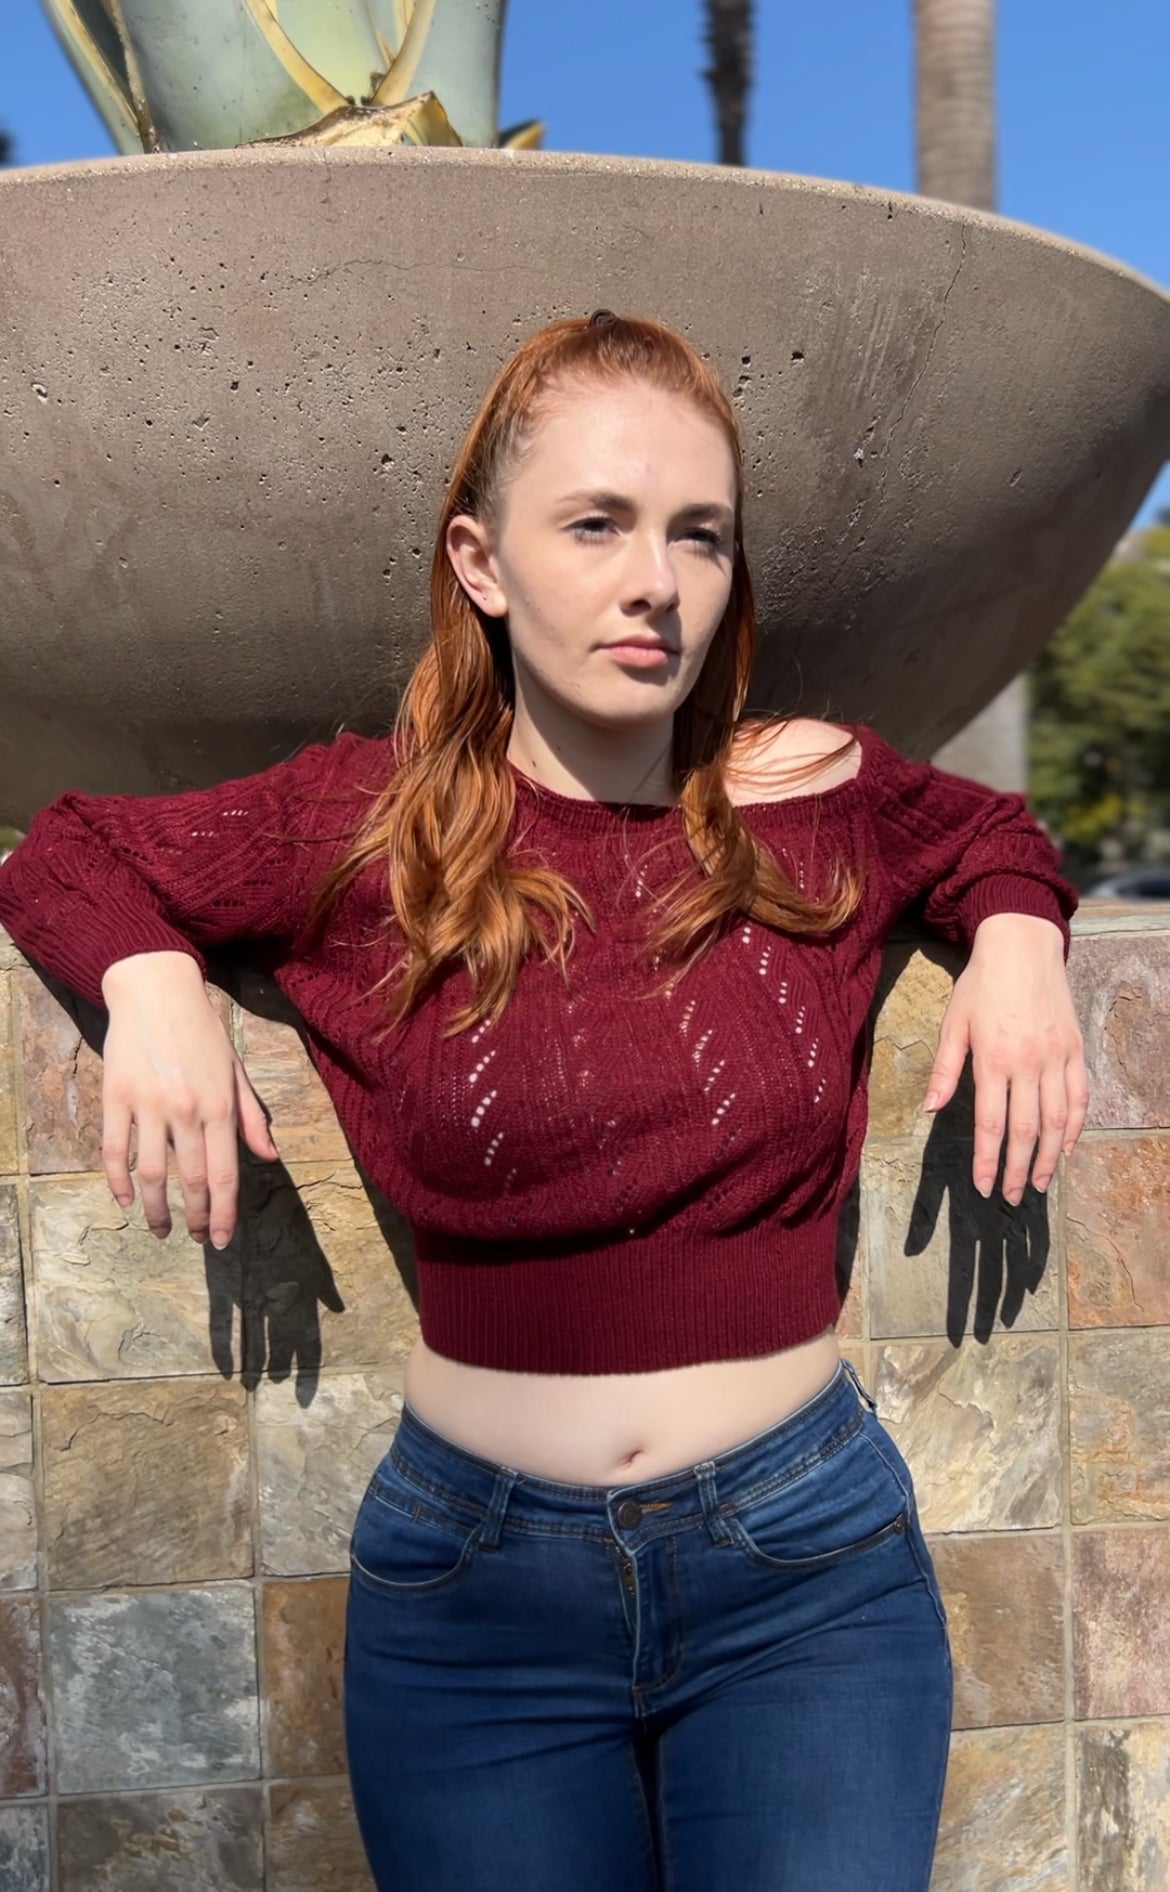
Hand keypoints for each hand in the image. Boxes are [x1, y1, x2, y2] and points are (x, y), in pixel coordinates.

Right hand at [100, 951, 280, 1248]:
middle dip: (198, 1218)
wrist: (156, 990)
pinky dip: (119, 1182)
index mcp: (219, 1105)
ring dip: (157, 1210)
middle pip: (192, 1181)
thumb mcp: (235, 1071)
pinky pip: (115, 1151)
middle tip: (198, 1238)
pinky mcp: (116, 1097)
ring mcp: (148, 1104)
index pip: (226, 1174)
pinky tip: (127, 1201)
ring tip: (162, 1230)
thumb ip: (251, 1117)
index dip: (225, 1213)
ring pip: (153, 1174)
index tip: (223, 1240)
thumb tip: (270, 1157)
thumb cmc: (202, 1032)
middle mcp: (186, 1109)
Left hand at [920, 914, 1088, 1203]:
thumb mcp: (953, 1022)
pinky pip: (1080, 1095)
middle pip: (1025, 1131)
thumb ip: (945, 1069)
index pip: (992, 1125)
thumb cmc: (980, 984)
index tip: (984, 1188)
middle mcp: (1028, 1063)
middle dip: (1018, 1170)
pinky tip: (1066, 1146)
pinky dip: (1076, 1125)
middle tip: (1011, 1197)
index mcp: (993, 1060)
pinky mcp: (1074, 1048)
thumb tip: (930, 1109)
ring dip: (1048, 1157)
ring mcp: (1056, 1057)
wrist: (1021, 945)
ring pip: (1057, 1120)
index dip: (988, 1161)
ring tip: (1039, 1183)